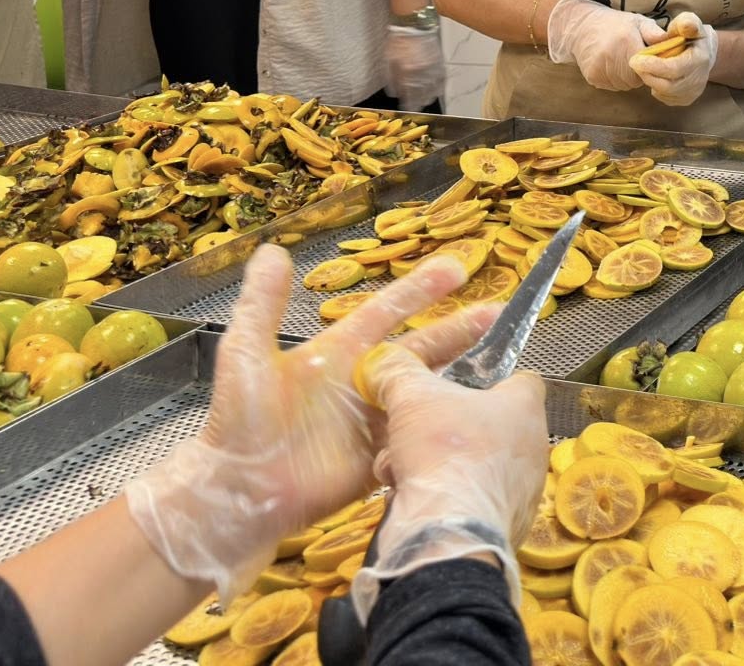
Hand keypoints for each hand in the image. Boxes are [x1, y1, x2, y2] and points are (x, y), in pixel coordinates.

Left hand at [124, 245, 498, 599]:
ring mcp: (374, 421)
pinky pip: (420, 437)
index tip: (458, 268)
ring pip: (428, 391)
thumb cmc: (240, 422)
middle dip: (460, 330)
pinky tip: (476, 421)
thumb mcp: (246, 356)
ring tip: (503, 367)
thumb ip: (261, 306)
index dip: (420, 289)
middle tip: (500, 313)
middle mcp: (362, 381)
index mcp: (338, 351)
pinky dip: (446, 427)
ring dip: (464, 377)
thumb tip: (272, 250)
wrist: (239, 493)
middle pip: (422, 349)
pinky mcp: (381, 458)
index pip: (387, 311)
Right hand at [349, 346, 550, 617]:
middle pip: (485, 426)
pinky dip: (443, 500)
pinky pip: (471, 502)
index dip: (488, 379)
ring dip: (434, 467)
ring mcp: (524, 490)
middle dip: (443, 432)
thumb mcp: (412, 398)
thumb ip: (398, 373)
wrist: (450, 532)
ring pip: (472, 467)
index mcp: (526, 407)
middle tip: (412, 438)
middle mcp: (534, 447)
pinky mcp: (507, 525)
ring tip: (402, 474)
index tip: (456, 387)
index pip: (521, 379)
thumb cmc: (444, 451)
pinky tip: (413, 502)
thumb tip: (382, 359)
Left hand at [383, 23, 445, 111]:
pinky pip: (441, 78)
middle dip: (419, 102)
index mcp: (407, 71)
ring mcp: (431, 66)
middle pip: (422, 93)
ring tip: (426, 101)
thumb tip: (395, 93)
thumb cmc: (399, 40)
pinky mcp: (439, 61)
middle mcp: (420, 71)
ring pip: (433, 87)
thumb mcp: (389, 58)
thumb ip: (391, 78)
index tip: (408, 108)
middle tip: (418, 107)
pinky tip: (437, 91)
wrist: (414, 24)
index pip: (409, 93)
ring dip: (429, 96)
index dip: (409, 102)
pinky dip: (440, 86)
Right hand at [546, 0, 665, 92]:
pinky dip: (614, 79)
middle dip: (639, 72)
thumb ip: (655, 33)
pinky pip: (612, 85)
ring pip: (624, 84)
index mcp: (626, 41)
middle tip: (631, 56)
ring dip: (627, 77)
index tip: (647, 58)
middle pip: (636, 79)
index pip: (648, 66)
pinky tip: (610, 64)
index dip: (650, 64)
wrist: (582, 27)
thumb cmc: (615, 25)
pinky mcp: (593, 77)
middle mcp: (611, 56)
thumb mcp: (637, 22)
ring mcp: (600, 68)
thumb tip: (673, 42)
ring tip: (620, 59)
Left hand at [632, 11, 716, 106]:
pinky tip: (655, 76)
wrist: (703, 52)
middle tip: (634, 64)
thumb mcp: (689, 22)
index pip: (674, 68)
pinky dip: (656, 88)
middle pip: (667, 85)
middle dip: (647, 75)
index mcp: (699, 59)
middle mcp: (699, 78)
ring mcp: (694, 91)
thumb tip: (685, 27)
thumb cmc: (691, 34)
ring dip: (650, 81)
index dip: (653, 66)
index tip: (634, 60)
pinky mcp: (687, 99)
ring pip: (665, 93)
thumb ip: (686, 22)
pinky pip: (666, 98)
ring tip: (644, 68)